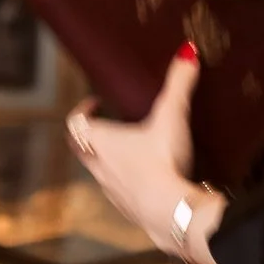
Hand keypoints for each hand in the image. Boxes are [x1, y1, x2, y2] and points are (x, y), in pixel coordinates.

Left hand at [65, 45, 224, 263]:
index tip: (94, 103)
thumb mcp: (172, 116)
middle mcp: (98, 166)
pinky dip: (128, 184)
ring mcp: (111, 191)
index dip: (82, 111)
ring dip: (109, 161)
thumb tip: (187, 52)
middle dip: (91, 136)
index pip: (75, 122)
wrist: (169, 211)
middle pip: (81, 148)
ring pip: (99, 172)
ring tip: (131, 152)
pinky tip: (149, 182)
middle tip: (108, 126)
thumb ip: (178, 83)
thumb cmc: (161, 161)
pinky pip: (120, 194)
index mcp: (100, 140)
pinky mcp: (128, 210)